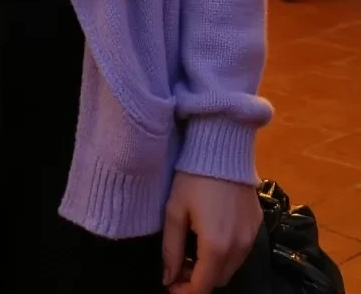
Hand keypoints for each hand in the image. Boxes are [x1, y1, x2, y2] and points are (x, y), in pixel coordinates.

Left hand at [162, 172, 261, 292]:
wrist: (223, 147)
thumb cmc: (192, 177)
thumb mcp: (175, 210)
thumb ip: (171, 249)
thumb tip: (168, 278)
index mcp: (216, 247)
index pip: (202, 287)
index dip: (185, 292)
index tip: (171, 285)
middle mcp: (239, 248)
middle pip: (218, 280)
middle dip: (198, 280)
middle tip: (180, 267)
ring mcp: (251, 237)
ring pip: (232, 268)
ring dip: (213, 268)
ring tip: (194, 253)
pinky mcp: (257, 225)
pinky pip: (241, 251)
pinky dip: (227, 254)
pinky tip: (212, 237)